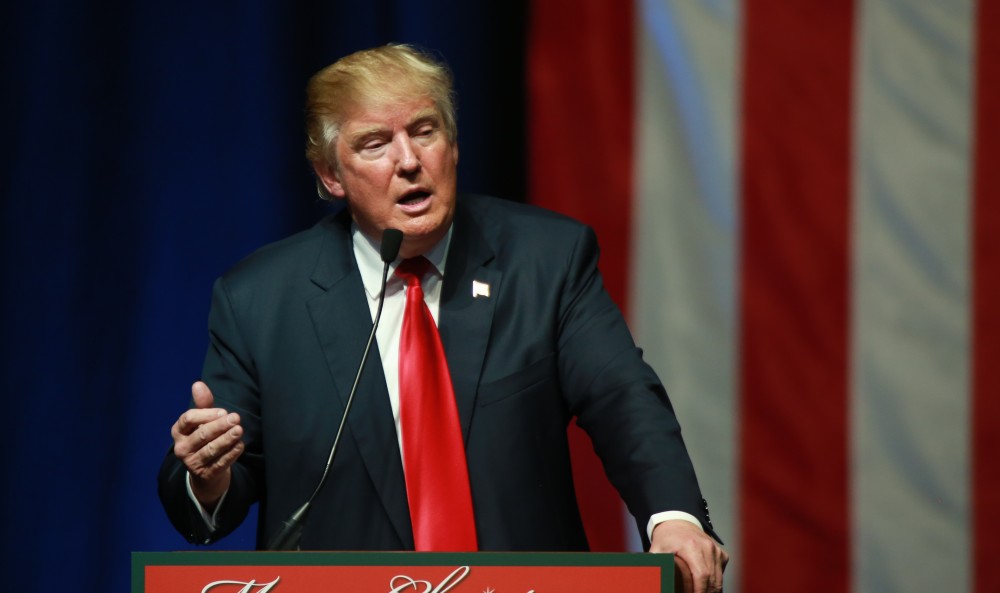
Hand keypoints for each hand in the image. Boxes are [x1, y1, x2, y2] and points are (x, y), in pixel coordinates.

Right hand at [170, 381, 243, 507]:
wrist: (206, 470)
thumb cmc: (204, 437)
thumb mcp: (202, 420)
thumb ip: (202, 403)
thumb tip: (198, 384)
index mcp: (178, 431)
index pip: (188, 419)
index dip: (206, 414)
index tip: (223, 411)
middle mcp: (181, 447)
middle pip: (201, 434)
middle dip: (220, 426)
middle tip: (236, 418)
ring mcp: (191, 463)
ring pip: (210, 450)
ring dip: (226, 440)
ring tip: (239, 431)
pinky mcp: (204, 474)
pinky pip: (219, 464)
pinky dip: (231, 454)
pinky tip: (240, 445)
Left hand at [650, 519, 727, 592]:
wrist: (678, 522)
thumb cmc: (666, 538)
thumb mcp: (656, 550)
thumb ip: (654, 565)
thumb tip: (649, 580)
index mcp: (692, 546)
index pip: (702, 575)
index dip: (700, 591)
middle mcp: (707, 547)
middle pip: (712, 580)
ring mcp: (716, 550)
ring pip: (718, 579)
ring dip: (711, 591)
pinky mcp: (721, 554)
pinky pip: (721, 573)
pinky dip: (715, 583)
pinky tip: (705, 587)